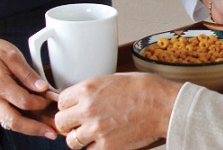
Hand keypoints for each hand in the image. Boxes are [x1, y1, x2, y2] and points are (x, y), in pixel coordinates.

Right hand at [0, 34, 57, 138]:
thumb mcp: (13, 55)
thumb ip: (28, 73)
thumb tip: (42, 87)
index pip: (24, 101)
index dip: (41, 103)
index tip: (52, 100)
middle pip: (15, 121)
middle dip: (35, 129)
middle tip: (52, 132)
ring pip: (10, 124)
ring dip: (28, 129)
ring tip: (45, 130)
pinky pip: (5, 119)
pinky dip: (20, 122)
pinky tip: (32, 121)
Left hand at [52, 73, 180, 149]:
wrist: (162, 106)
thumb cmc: (144, 89)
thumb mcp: (113, 79)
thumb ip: (93, 90)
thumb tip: (83, 98)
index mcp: (88, 88)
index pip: (61, 101)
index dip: (68, 105)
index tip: (73, 108)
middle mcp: (88, 109)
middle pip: (61, 122)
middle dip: (69, 123)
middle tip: (78, 122)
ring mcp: (96, 129)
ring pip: (71, 141)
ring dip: (79, 138)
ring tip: (91, 133)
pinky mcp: (106, 146)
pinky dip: (94, 148)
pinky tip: (104, 140)